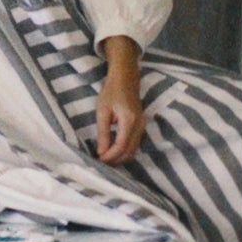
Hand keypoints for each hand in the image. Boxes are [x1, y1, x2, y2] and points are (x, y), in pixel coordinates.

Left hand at [95, 35, 145, 164]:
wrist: (126, 79)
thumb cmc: (112, 91)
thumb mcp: (102, 111)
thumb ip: (103, 133)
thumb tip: (101, 152)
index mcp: (129, 120)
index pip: (121, 146)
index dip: (110, 156)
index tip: (98, 159)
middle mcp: (139, 126)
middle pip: (129, 152)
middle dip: (115, 161)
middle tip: (100, 163)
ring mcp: (143, 127)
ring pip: (133, 151)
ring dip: (120, 158)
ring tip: (105, 159)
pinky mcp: (141, 127)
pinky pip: (134, 145)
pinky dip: (124, 152)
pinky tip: (112, 152)